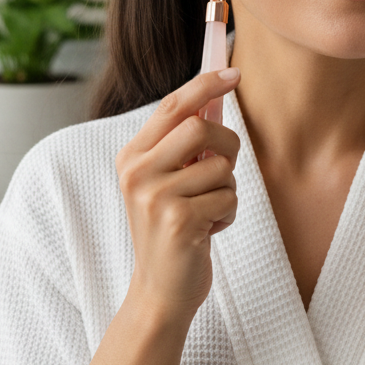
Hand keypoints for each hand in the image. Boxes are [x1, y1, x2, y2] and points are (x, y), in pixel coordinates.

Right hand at [116, 69, 240, 327]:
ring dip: (227, 191)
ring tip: (207, 212)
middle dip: (228, 146)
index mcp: (132, 157)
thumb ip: (183, 145)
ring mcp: (154, 197)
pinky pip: (227, 198)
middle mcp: (136, 172)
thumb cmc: (172, 231)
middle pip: (200, 128)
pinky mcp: (177, 221)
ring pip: (221, 167)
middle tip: (224, 170)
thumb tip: (216, 99)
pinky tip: (208, 231)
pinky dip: (228, 214)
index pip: (172, 106)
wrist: (160, 291)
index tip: (233, 73)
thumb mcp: (168, 182)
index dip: (205, 84)